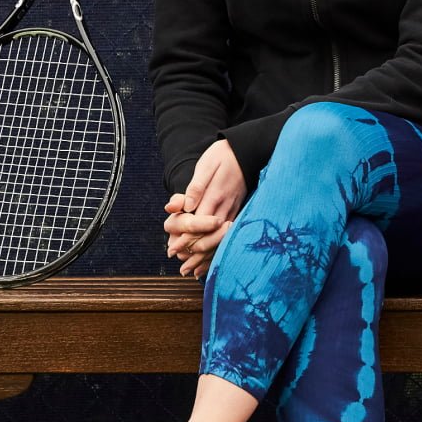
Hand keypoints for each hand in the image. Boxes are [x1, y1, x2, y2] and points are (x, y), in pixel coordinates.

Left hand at [164, 139, 245, 275]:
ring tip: (195, 272)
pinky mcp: (239, 210)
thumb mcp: (206, 166)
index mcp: (214, 197)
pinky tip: (214, 259)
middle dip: (194, 254)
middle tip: (181, 268)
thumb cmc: (223, 156)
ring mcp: (234, 210)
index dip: (184, 239)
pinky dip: (220, 248)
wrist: (248, 150)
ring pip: (220, 239)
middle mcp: (225, 207)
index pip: (196, 224)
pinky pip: (229, 234)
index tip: (172, 251)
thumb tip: (184, 206)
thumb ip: (195, 187)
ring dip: (207, 256)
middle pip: (208, 236)